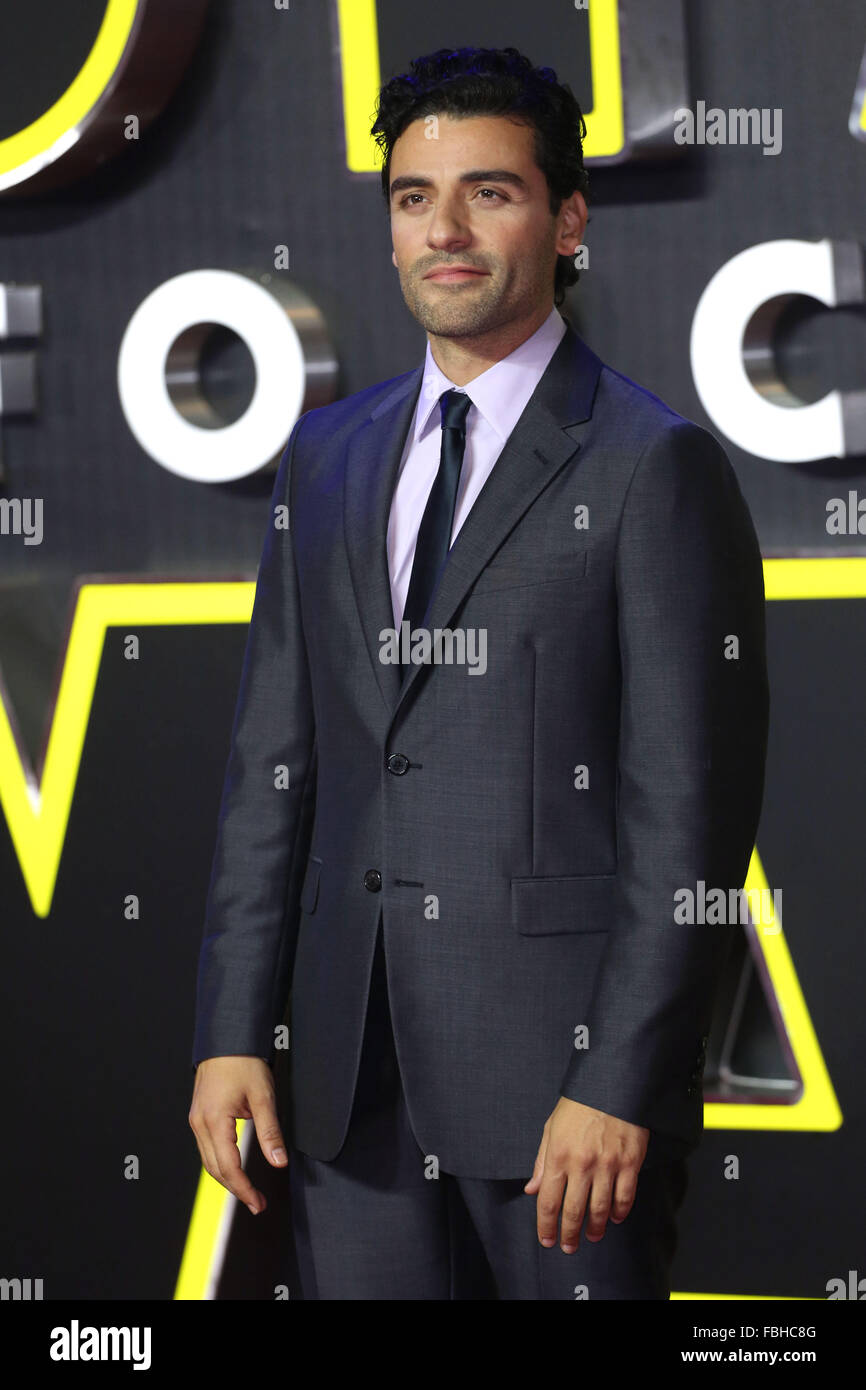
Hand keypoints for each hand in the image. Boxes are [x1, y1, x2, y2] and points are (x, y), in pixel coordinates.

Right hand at [189, 1056, 288, 1214]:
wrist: (226, 1039)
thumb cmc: (244, 1063)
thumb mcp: (263, 1097)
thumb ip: (270, 1132)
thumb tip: (279, 1162)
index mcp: (214, 1121)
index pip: (228, 1168)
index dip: (243, 1189)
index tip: (258, 1204)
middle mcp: (200, 1124)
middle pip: (215, 1169)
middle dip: (236, 1189)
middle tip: (257, 1203)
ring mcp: (196, 1120)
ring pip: (208, 1161)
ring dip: (227, 1178)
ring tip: (248, 1191)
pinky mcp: (199, 1116)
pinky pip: (207, 1148)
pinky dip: (221, 1163)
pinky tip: (234, 1168)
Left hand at [524, 1096, 648, 1252]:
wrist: (612, 1083)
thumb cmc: (579, 1104)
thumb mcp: (551, 1128)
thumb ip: (542, 1162)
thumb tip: (532, 1189)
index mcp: (558, 1155)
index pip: (548, 1201)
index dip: (546, 1226)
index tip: (547, 1240)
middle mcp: (582, 1164)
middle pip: (573, 1212)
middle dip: (569, 1235)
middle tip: (569, 1247)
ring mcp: (608, 1164)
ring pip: (601, 1209)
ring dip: (596, 1228)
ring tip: (593, 1235)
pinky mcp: (630, 1162)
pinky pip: (625, 1196)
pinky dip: (620, 1212)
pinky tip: (615, 1218)